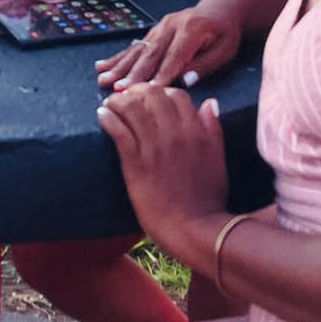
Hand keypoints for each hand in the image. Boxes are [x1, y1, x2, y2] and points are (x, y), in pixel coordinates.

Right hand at [96, 0, 243, 87]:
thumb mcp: (224, 50)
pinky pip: (134, 46)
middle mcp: (171, 25)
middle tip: (119, 89)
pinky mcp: (153, 31)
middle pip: (151, 53)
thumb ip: (205, 65)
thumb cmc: (225, 34)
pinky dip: (118, 57)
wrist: (220, 11)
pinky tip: (102, 65)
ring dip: (120, 67)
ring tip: (103, 79)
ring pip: (138, 50)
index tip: (151, 91)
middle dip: (133, 73)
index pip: (175, 56)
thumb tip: (185, 81)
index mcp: (191, 29)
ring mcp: (160, 26)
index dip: (162, 74)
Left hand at [96, 82, 229, 250]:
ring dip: (117, 102)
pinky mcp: (135, 162)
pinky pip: (118, 129)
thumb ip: (213, 130)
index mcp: (197, 132)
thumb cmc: (207, 199)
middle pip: (152, 94)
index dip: (161, 92)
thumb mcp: (218, 160)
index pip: (177, 95)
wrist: (192, 228)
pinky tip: (102, 116)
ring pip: (132, 107)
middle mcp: (176, 133)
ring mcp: (155, 147)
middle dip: (137, 92)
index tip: (150, 99)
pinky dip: (108, 118)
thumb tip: (209, 103)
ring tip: (109, 105)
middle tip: (126, 99)